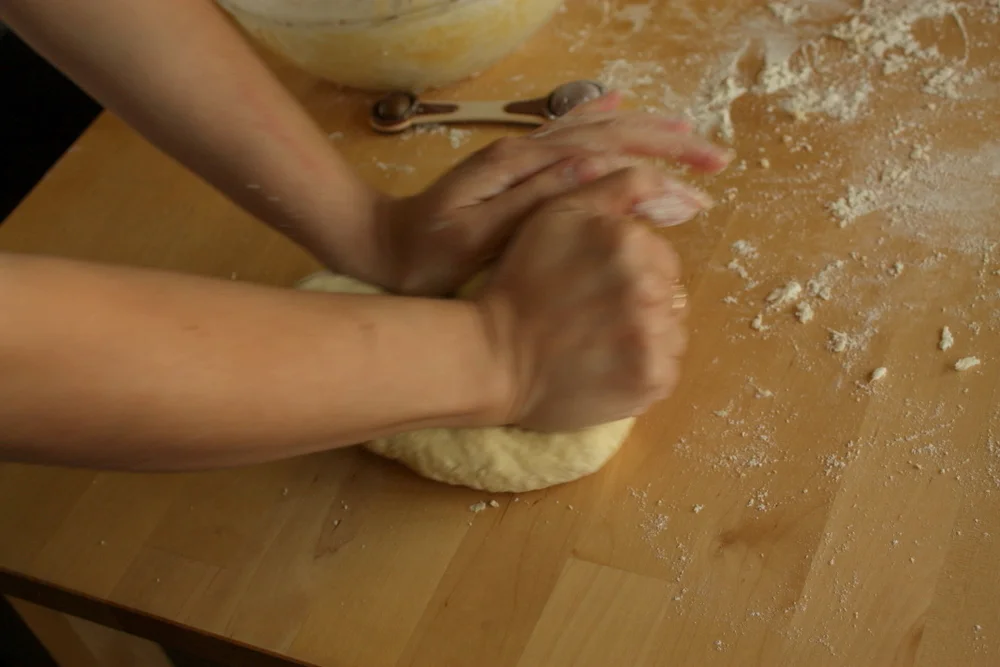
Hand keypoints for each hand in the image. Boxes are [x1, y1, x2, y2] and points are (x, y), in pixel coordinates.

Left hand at [374, 92, 729, 295]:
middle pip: (611, 135)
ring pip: (595, 132)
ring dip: (644, 133)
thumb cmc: (426, 255)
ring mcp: (520, 156)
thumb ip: (537, 199)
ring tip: (687, 136)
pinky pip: (568, 136)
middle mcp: (527, 151)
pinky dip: (599, 122)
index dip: (660, 166)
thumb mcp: (479, 235)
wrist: (379, 244)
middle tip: (715, 158)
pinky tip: (618, 110)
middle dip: (667, 144)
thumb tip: (600, 166)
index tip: (701, 187)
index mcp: (525, 167)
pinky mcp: (514, 166)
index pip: (609, 154)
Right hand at [475, 164, 687, 431]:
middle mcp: (648, 285)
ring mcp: (652, 337)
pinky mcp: (652, 379)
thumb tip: (667, 178)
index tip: (597, 288)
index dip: (634, 272)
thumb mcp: (557, 214)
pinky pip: (667, 370)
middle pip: (671, 295)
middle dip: (640, 304)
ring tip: (600, 344)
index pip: (663, 257)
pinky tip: (608, 368)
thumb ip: (616, 184)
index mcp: (629, 241)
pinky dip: (644, 372)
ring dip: (645, 337)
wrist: (495, 357)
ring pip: (672, 333)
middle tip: (594, 318)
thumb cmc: (523, 284)